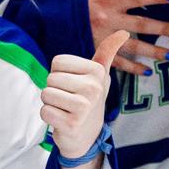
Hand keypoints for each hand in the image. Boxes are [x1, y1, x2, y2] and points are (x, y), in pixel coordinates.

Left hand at [43, 30, 124, 157]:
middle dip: (54, 89)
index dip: (60, 74)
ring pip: (45, 93)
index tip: (74, 84)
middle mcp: (94, 87)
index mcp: (98, 72)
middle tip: (69, 100)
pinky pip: (44, 111)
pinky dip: (49, 117)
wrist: (87, 136)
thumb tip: (123, 32)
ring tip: (66, 110)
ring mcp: (84, 107)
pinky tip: (63, 121)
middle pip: (50, 78)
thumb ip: (107, 53)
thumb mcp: (99, 75)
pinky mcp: (72, 124)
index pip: (57, 62)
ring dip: (51, 103)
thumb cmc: (88, 99)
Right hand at [86, 0, 168, 75]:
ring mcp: (104, 37)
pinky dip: (133, 68)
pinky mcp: (97, 51)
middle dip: (162, 28)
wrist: (47, 20)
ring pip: (134, 46)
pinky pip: (118, 62)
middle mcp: (109, 20)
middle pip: (141, 24)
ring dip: (153, 51)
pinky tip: (147, 71)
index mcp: (108, 0)